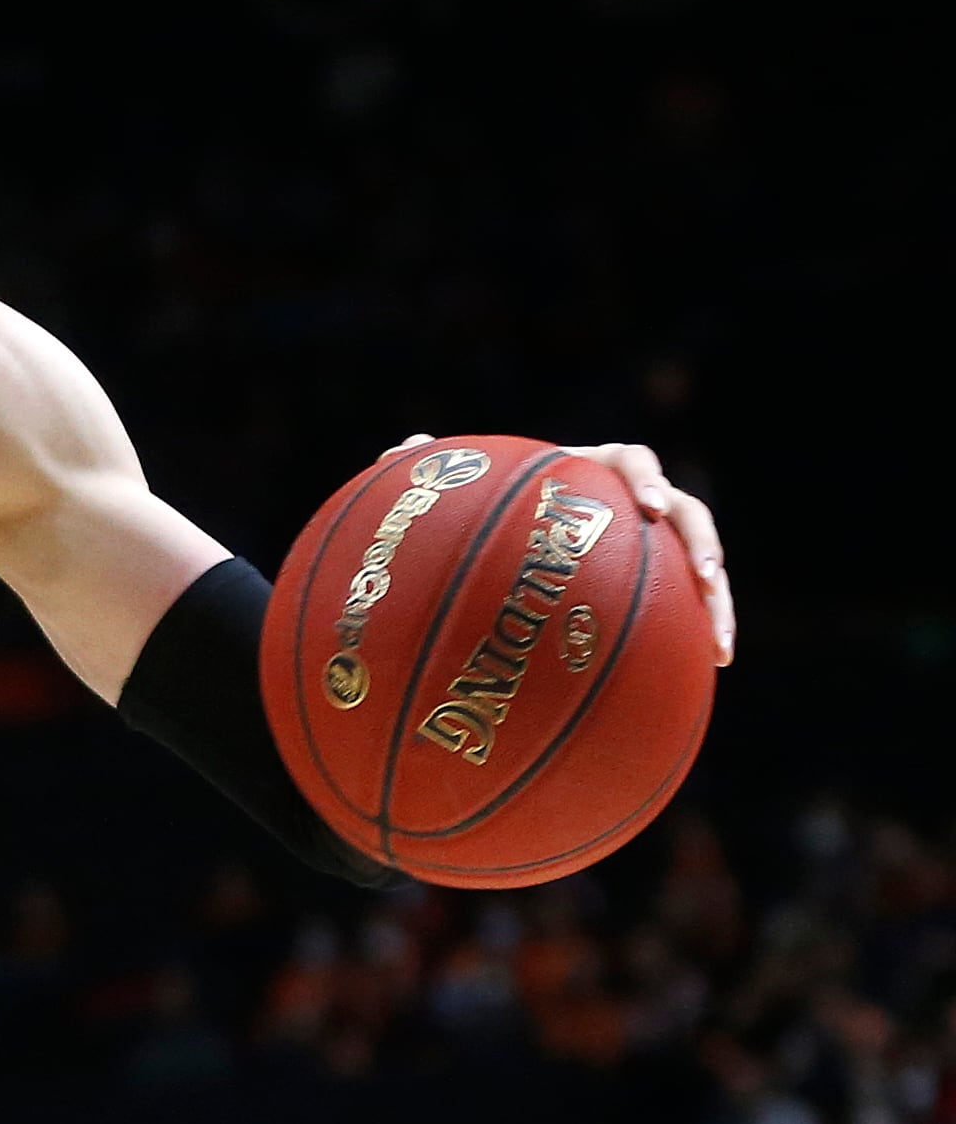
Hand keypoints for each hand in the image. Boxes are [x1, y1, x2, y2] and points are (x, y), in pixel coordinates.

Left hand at [380, 436, 732, 663]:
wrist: (503, 548)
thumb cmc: (478, 514)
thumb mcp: (457, 496)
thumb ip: (435, 471)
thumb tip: (404, 449)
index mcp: (591, 474)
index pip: (630, 461)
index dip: (645, 478)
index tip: (647, 507)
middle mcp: (632, 507)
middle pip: (688, 512)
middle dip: (700, 541)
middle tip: (700, 573)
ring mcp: (652, 550)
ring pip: (701, 568)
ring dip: (716, 601)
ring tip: (719, 644)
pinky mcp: (655, 591)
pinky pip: (684, 613)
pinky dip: (696, 639)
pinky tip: (705, 675)